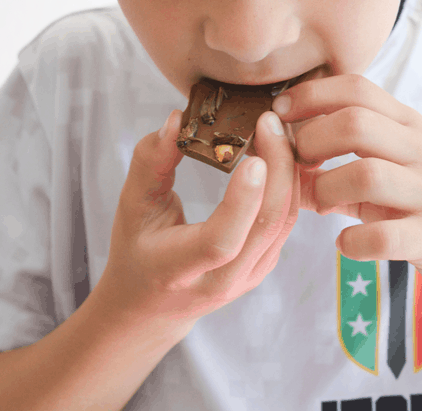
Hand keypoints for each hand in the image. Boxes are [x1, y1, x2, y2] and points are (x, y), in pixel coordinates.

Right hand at [100, 109, 297, 338]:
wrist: (151, 304)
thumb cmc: (138, 249)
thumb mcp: (132, 205)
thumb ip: (151, 161)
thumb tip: (176, 118)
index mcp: (179, 269)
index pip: (221, 241)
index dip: (242, 201)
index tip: (254, 158)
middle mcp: (222, 281)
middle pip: (266, 225)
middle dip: (277, 167)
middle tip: (269, 120)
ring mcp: (250, 275)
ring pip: (285, 220)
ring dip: (288, 169)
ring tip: (276, 127)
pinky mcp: (265, 262)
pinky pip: (287, 219)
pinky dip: (289, 181)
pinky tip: (280, 150)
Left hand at [272, 74, 421, 300]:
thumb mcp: (391, 167)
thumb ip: (339, 162)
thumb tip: (279, 163)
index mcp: (407, 124)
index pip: (356, 88)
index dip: (311, 94)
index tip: (279, 110)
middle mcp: (420, 150)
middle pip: (355, 122)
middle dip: (312, 138)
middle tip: (298, 161)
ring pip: (367, 175)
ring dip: (329, 188)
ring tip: (321, 202)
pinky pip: (385, 236)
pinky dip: (354, 241)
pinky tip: (345, 243)